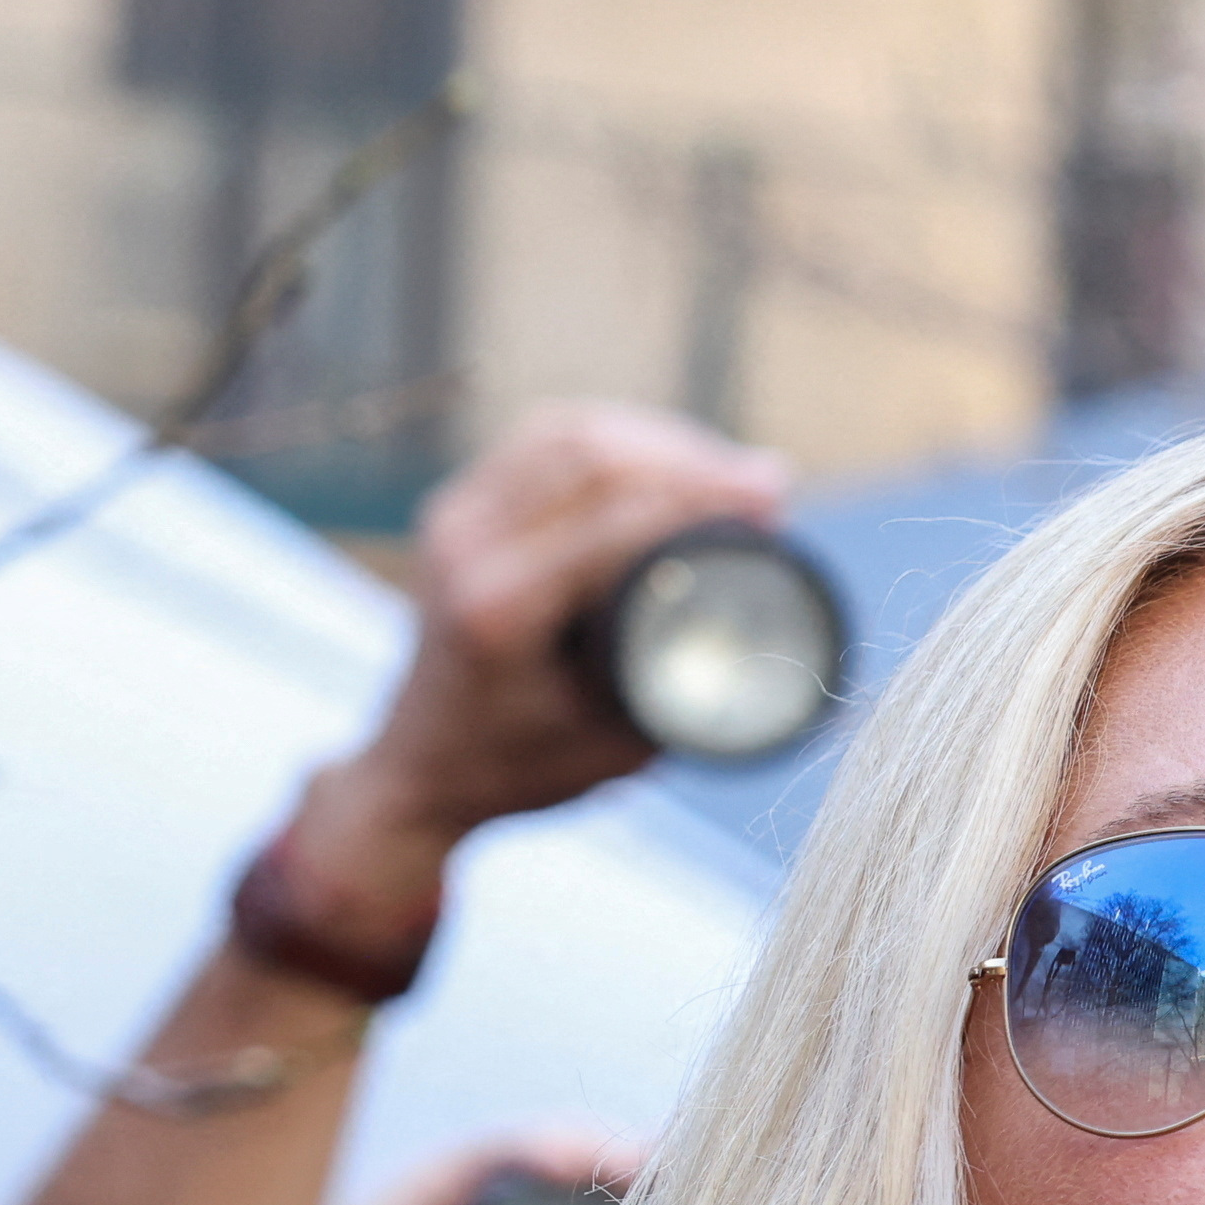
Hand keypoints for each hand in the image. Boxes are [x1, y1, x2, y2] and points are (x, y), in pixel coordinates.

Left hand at [284, 403, 794, 941]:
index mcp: (499, 610)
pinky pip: (543, 440)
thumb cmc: (522, 768)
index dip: (708, 494)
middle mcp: (465, 550)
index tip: (777, 497)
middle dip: (694, 458)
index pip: (616, 517)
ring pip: (568, 433)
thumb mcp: (622, 747)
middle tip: (768, 484)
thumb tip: (785, 622)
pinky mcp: (458, 506)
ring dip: (659, 440)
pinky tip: (668, 459)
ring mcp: (454, 519)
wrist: (419, 771)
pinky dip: (617, 439)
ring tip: (727, 471)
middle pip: (592, 456)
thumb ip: (694, 686)